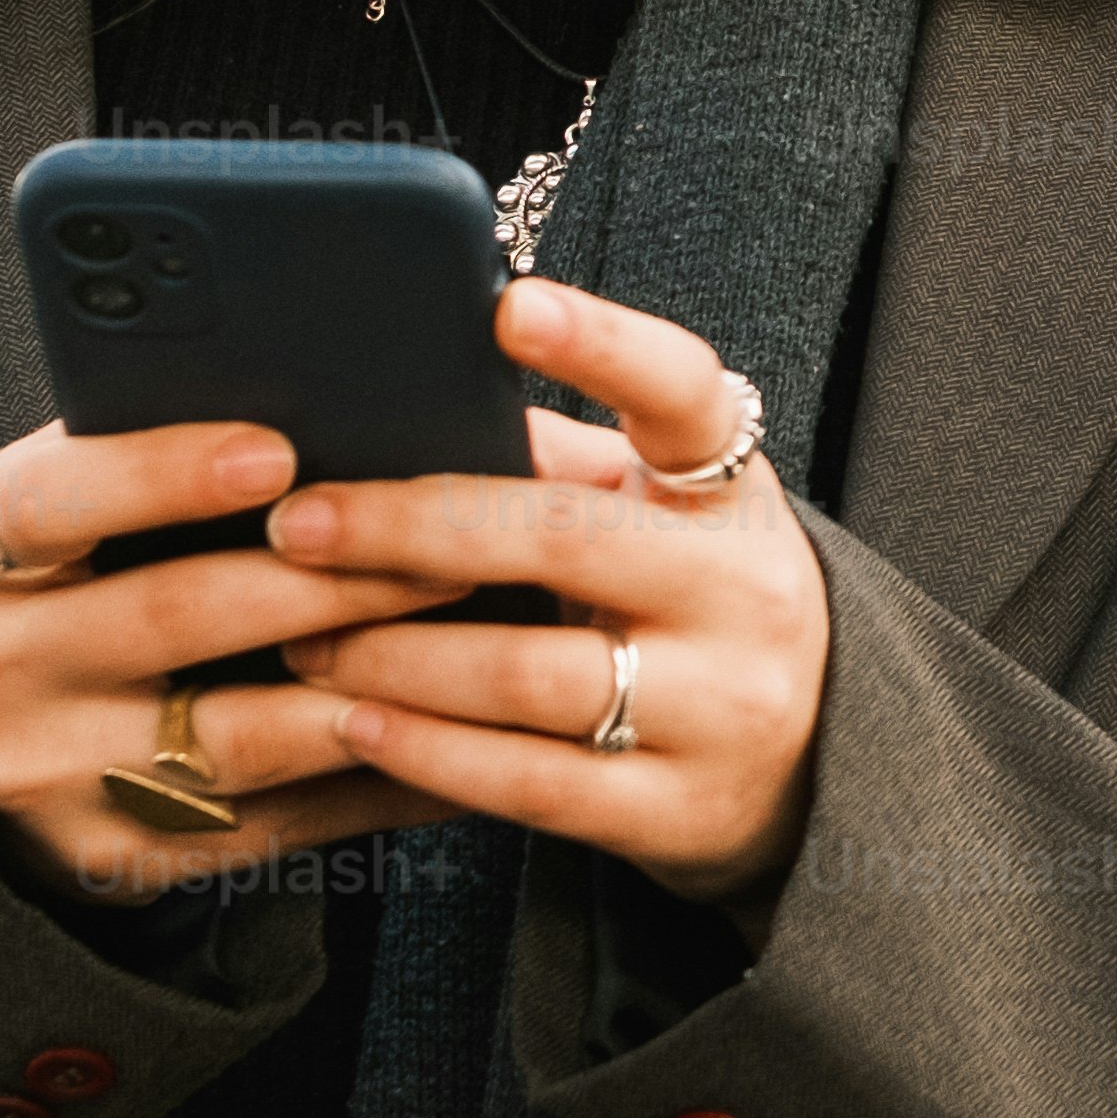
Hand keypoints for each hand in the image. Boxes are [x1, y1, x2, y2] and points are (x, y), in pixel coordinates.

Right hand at [0, 413, 454, 905]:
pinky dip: (383, 782)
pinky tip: (464, 738)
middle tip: (453, 547)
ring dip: (375, 686)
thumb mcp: (44, 517)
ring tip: (480, 644)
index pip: (55, 502)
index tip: (275, 452)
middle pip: (180, 617)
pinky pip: (280, 824)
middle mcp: (0, 670)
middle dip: (332, 579)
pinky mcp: (126, 857)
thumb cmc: (45, 593)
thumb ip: (130, 460)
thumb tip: (305, 397)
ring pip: (243, 735)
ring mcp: (60, 776)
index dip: (163, 475)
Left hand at [266, 275, 833, 908]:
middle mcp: (742, 594)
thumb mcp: (661, 518)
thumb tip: (401, 411)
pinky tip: (356, 726)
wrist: (816, 763)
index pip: (683, 394)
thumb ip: (557, 464)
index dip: (601, 346)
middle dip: (411, 529)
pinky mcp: (678, 811)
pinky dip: (427, 751)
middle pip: (564, 539)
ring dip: (395, 658)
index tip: (509, 306)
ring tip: (304, 644)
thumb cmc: (692, 607)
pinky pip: (530, 783)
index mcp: (731, 494)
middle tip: (300, 525)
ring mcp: (720, 709)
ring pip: (532, 676)